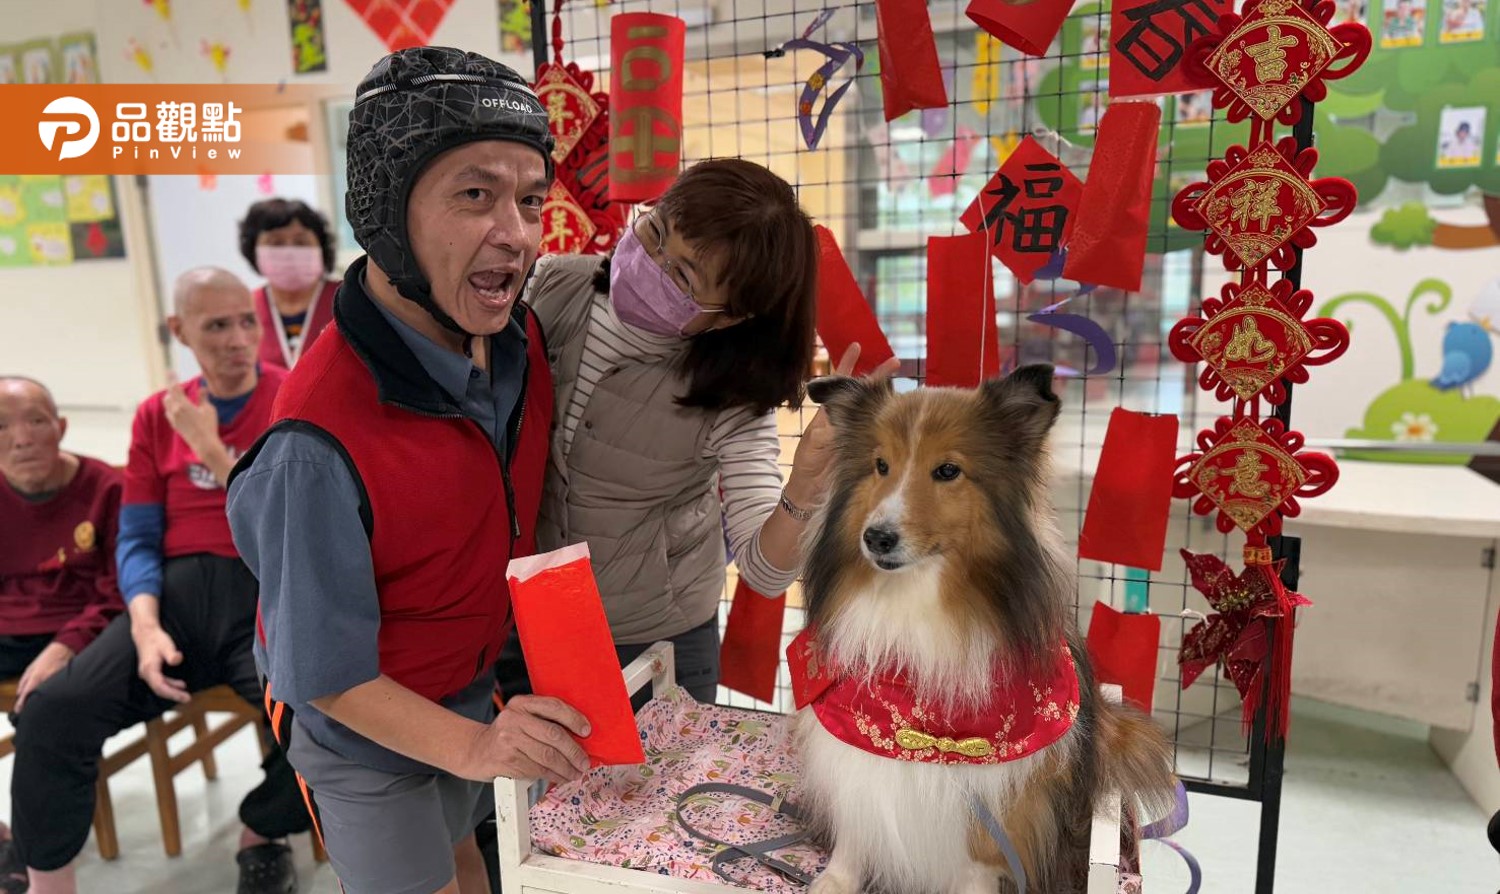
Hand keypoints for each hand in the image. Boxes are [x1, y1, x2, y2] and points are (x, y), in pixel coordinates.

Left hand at [14, 642, 73, 712]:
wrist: (64, 649)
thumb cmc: (47, 657)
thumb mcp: (31, 667)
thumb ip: (24, 681)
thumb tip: (19, 693)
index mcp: (36, 676)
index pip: (26, 694)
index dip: (21, 704)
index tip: (19, 710)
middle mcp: (46, 680)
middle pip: (37, 697)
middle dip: (33, 702)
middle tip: (30, 706)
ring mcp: (56, 681)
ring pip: (48, 695)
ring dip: (44, 698)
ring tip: (43, 701)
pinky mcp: (64, 682)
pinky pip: (56, 691)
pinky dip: (53, 694)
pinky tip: (53, 694)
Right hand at [131, 622, 189, 702]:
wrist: (145, 633)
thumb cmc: (157, 639)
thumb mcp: (166, 645)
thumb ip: (172, 654)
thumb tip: (177, 660)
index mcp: (149, 669)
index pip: (160, 686)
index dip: (172, 693)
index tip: (185, 697)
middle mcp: (145, 673)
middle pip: (159, 689)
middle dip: (173, 695)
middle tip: (187, 698)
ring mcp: (146, 673)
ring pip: (159, 686)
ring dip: (172, 690)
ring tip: (185, 693)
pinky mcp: (149, 672)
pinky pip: (158, 682)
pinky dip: (169, 685)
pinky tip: (178, 684)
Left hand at [162, 378, 222, 459]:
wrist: (204, 444)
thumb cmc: (208, 426)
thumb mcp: (208, 410)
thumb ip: (202, 398)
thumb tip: (202, 388)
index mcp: (183, 405)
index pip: (174, 388)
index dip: (172, 378)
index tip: (170, 370)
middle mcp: (175, 411)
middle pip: (168, 396)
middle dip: (172, 391)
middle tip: (180, 388)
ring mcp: (174, 419)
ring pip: (167, 405)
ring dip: (172, 399)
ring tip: (181, 398)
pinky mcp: (175, 426)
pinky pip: (169, 413)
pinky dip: (172, 408)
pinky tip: (180, 410)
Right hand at [458, 694, 591, 783]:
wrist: (476, 751)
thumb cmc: (506, 735)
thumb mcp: (521, 718)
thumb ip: (543, 720)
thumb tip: (579, 735)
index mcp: (521, 703)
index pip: (553, 707)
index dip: (573, 719)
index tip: (587, 731)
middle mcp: (513, 718)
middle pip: (553, 734)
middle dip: (574, 751)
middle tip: (584, 762)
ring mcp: (508, 740)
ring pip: (547, 756)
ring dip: (566, 768)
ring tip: (575, 773)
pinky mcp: (506, 760)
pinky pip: (537, 770)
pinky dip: (553, 776)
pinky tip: (560, 777)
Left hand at [787, 343, 900, 505]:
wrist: (811, 493)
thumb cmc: (808, 468)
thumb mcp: (813, 448)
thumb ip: (823, 434)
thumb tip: (833, 420)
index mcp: (829, 415)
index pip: (841, 384)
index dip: (848, 364)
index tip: (857, 346)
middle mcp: (845, 420)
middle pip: (864, 393)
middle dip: (879, 376)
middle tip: (896, 361)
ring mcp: (856, 434)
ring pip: (875, 410)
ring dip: (889, 397)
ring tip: (905, 385)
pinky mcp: (864, 448)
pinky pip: (880, 430)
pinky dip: (893, 422)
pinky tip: (905, 417)